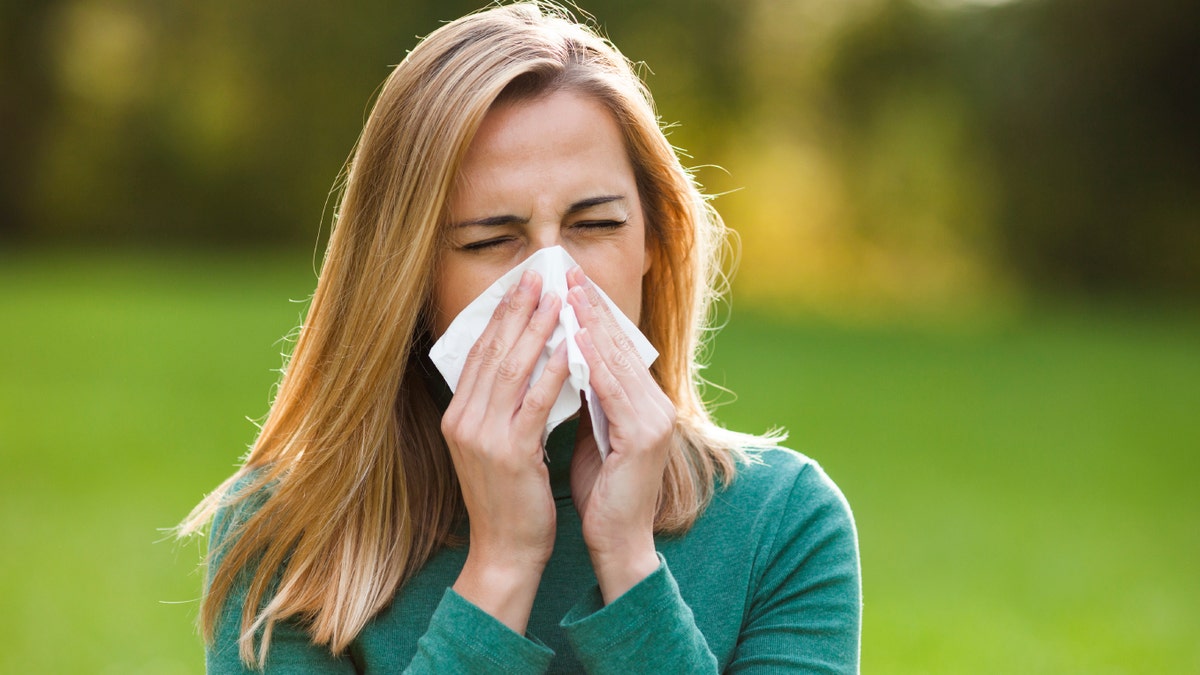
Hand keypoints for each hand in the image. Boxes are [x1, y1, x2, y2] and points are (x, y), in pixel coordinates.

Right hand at [441, 269, 570, 632]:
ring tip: (558, 300)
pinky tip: (571, 348)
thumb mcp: (496, 445)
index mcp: (457, 416)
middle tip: (539, 276)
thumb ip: (501, 407)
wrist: (505, 549)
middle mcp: (463, 420)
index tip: (521, 285)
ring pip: (512, 369)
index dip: (501, 316)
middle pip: (492, 352)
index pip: (479, 353)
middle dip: (517, 310)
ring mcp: (483, 437)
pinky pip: (535, 402)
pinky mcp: (510, 453)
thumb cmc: (509, 498)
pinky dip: (553, 371)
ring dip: (537, 330)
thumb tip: (525, 362)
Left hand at [566, 266, 674, 603]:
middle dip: (591, 307)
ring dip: (591, 324)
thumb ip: (588, 398)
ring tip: (568, 293)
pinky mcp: (644, 436)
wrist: (617, 541)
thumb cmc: (602, 490)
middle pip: (622, 345)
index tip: (567, 283)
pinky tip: (576, 338)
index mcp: (645, 403)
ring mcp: (655, 419)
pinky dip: (594, 362)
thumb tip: (563, 360)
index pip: (618, 347)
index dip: (593, 313)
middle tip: (566, 272)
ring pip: (619, 361)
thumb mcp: (593, 432)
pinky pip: (614, 390)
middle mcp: (657, 405)